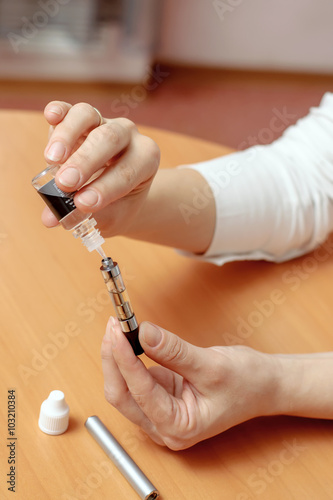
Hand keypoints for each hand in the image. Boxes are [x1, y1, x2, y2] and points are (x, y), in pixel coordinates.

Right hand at [42, 101, 159, 236]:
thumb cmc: (117, 204)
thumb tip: (50, 219)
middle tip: (64, 184)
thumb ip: (85, 216)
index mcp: (146, 159)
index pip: (127, 171)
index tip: (83, 204)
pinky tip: (51, 117)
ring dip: (68, 137)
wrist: (119, 192)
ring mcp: (104, 121)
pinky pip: (69, 109)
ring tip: (52, 160)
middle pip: (109, 139)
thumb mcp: (111, 216)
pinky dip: (59, 111)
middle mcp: (128, 135)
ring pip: (88, 116)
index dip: (105, 188)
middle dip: (85, 162)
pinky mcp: (80, 118)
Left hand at [101, 317, 278, 449]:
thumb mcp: (211, 365)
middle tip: (113, 327)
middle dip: (113, 360)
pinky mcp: (160, 398)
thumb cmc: (247, 383)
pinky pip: (135, 379)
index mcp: (178, 427)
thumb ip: (174, 351)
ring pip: (124, 387)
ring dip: (117, 358)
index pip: (140, 392)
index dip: (125, 359)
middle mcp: (164, 426)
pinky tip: (127, 339)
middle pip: (122, 395)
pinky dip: (128, 358)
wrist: (265, 386)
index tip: (117, 332)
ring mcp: (160, 413)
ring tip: (117, 328)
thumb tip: (143, 332)